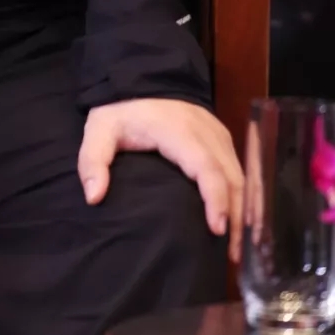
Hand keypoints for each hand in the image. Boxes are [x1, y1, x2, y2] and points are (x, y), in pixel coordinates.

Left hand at [78, 98, 244, 263]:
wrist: (141, 79)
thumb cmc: (122, 111)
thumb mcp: (100, 129)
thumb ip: (93, 161)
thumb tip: (94, 197)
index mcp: (178, 131)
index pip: (205, 167)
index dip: (215, 199)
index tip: (216, 230)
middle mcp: (205, 131)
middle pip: (230, 176)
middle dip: (235, 216)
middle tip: (231, 255)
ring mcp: (217, 132)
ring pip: (239, 175)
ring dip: (241, 209)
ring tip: (236, 246)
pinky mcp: (221, 136)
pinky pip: (237, 168)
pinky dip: (240, 195)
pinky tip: (238, 219)